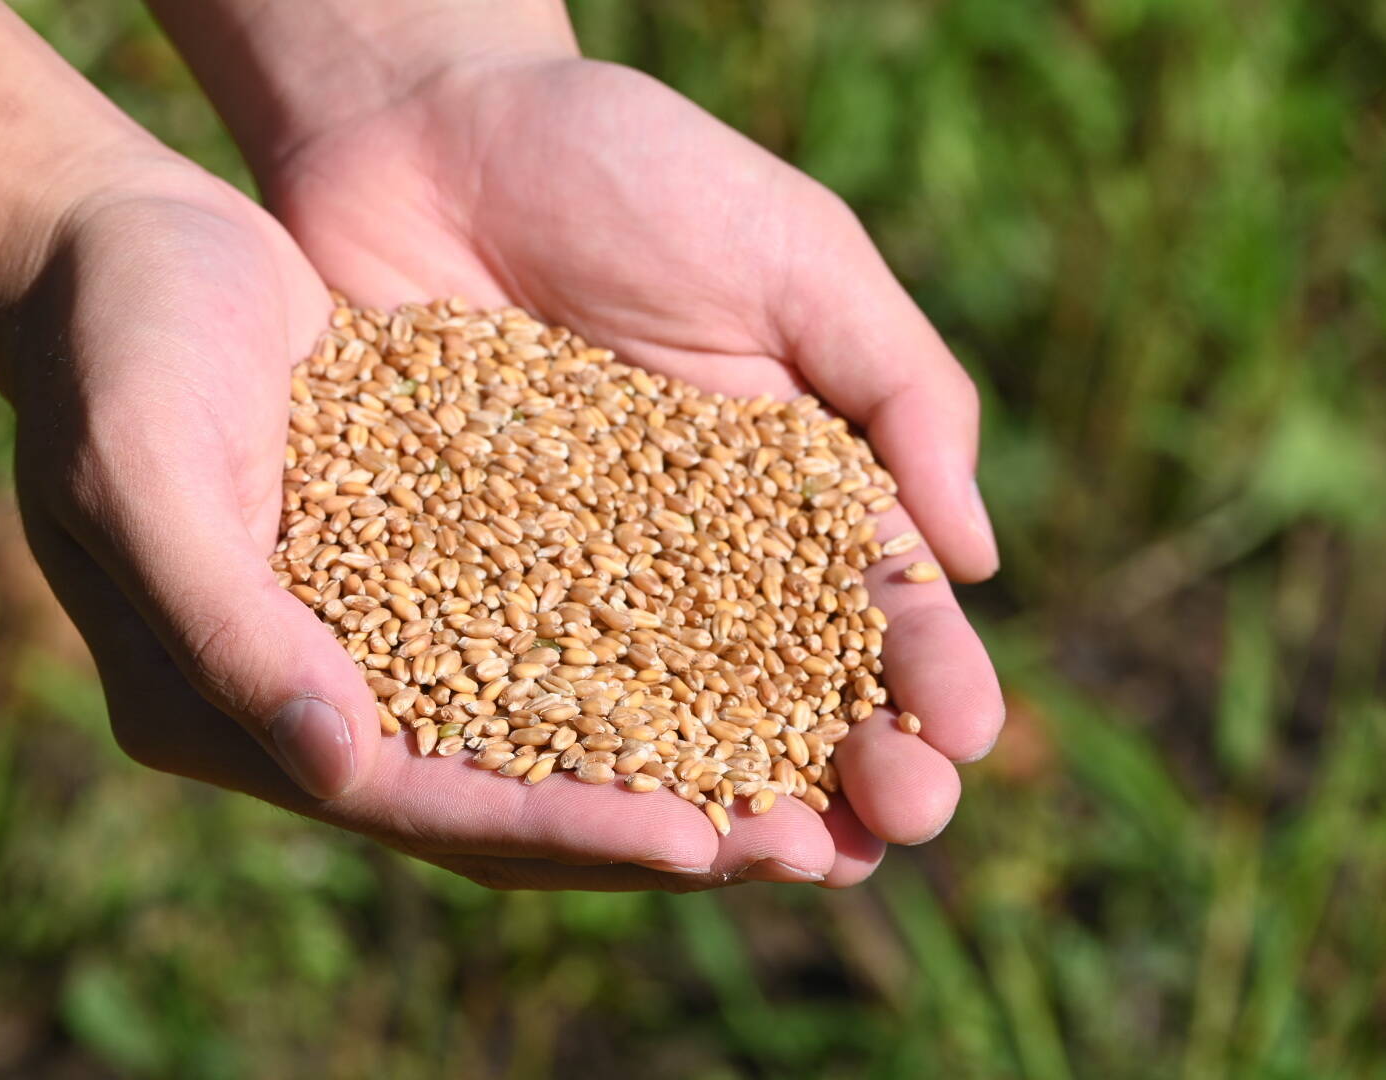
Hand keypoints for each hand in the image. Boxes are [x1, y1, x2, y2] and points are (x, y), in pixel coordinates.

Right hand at [8, 164, 759, 891]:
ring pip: (541, 731)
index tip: (693, 842)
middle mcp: (312, 697)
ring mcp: (374, 637)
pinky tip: (749, 659)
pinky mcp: (427, 566)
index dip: (553, 826)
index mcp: (227, 708)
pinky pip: (549, 632)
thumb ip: (225, 626)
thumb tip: (339, 767)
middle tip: (803, 851)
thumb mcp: (141, 473)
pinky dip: (641, 659)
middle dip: (646, 829)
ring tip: (806, 787)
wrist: (128, 243)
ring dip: (669, 763)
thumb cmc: (112, 344)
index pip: (413, 801)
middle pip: (498, 799)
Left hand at [254, 56, 1006, 885]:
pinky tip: (605, 815)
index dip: (928, 672)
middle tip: (892, 827)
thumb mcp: (794, 254)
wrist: (428, 130)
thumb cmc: (629, 168)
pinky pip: (512, 681)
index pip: (873, 600)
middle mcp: (689, 553)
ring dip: (724, 793)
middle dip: (846, 762)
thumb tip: (975, 560)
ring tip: (773, 858)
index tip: (970, 735)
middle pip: (782, 686)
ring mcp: (574, 577)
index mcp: (789, 482)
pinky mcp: (457, 581)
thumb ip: (896, 389)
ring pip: (661, 716)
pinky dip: (561, 752)